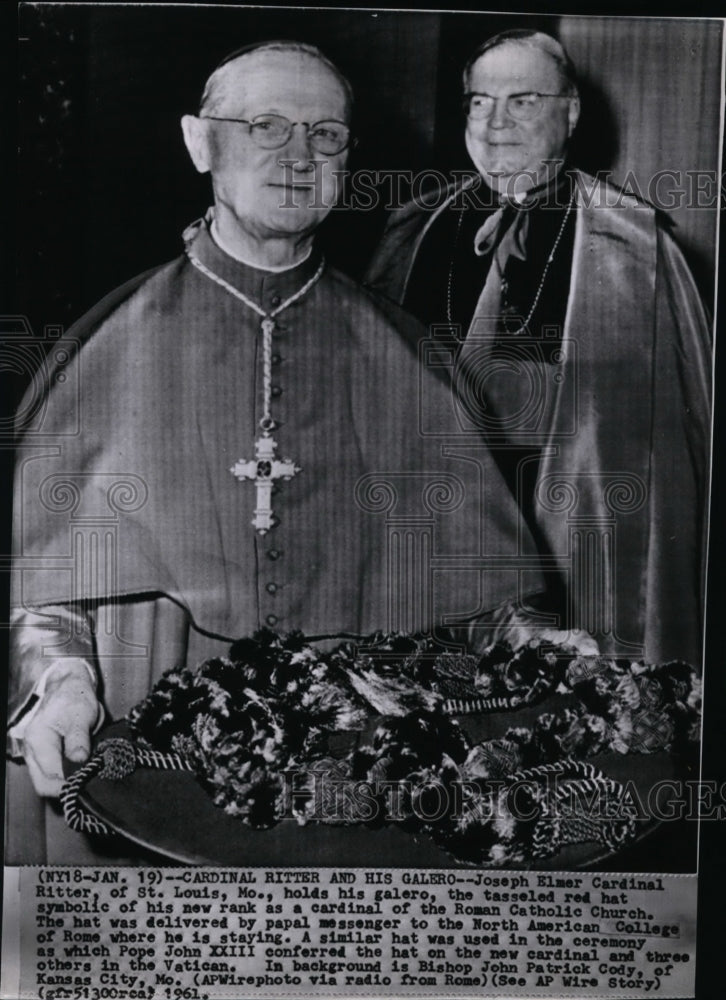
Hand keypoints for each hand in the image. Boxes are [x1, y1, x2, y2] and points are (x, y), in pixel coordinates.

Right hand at [23, 658, 100, 796]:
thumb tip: (79, 760)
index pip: (50, 775)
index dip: (69, 783)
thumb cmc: (74, 698)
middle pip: (43, 784)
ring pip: (45, 781)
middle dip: (65, 787)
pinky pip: (49, 774)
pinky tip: (78, 771)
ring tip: (84, 775)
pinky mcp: (42, 755)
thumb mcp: (81, 715)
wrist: (69, 687)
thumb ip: (78, 739)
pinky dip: (63, 776)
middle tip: (87, 782)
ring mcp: (34, 754)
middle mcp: (31, 749)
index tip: (87, 782)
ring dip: (64, 782)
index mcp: (38, 739)